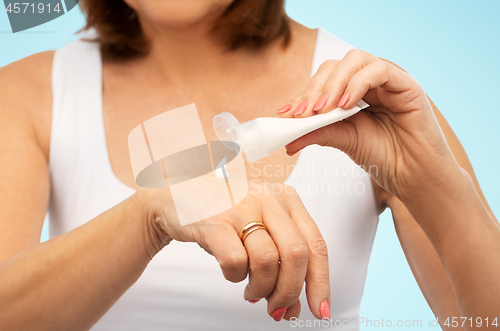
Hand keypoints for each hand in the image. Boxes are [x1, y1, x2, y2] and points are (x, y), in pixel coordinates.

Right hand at [138, 179, 329, 320]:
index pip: (316, 245)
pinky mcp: (214, 221)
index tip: (320, 310)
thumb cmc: (226, 217)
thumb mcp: (261, 233)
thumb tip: (295, 308)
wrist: (180, 197)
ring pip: (268, 261)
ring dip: (262, 289)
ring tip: (251, 292)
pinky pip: (236, 262)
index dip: (321, 282)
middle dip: (290, 291)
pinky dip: (235, 278)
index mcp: (287, 200)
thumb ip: (282, 266)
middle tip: (278, 308)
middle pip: (297, 255)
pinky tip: (232, 274)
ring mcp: (241, 207)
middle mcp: (268, 199)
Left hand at [278, 49, 459, 198]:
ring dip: (333, 83)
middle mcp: (370, 80)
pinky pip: (379, 70)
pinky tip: (346, 105)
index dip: (303, 94)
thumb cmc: (383, 156)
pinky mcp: (406, 84)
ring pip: (355, 61)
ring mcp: (388, 79)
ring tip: (322, 110)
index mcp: (354, 91)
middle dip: (315, 88)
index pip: (324, 80)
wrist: (414, 176)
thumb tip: (287, 139)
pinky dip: (358, 84)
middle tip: (301, 113)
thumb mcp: (343, 141)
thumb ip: (317, 133)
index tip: (285, 113)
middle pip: (335, 66)